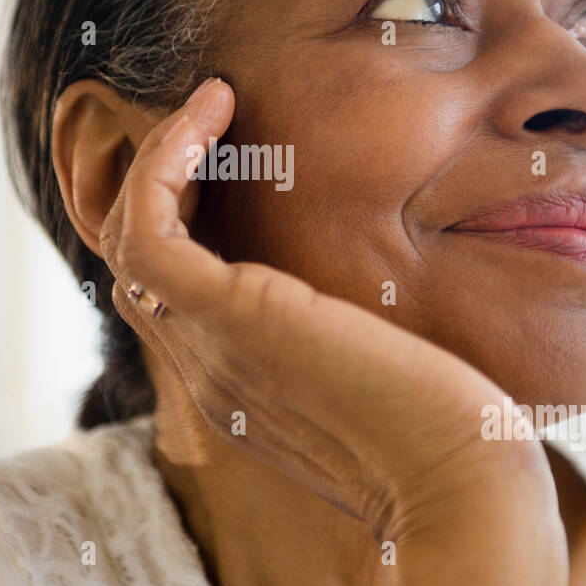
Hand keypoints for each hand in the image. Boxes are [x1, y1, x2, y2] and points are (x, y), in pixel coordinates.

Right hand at [100, 77, 566, 585]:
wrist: (459, 484)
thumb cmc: (448, 431)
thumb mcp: (384, 368)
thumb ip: (357, 330)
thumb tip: (385, 282)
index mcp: (238, 379)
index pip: (172, 289)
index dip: (186, 212)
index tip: (238, 148)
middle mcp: (206, 364)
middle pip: (135, 259)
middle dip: (160, 178)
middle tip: (212, 115)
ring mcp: (206, 345)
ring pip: (127, 236)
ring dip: (157, 157)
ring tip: (211, 102)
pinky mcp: (224, 317)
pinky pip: (147, 225)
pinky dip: (164, 160)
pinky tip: (214, 110)